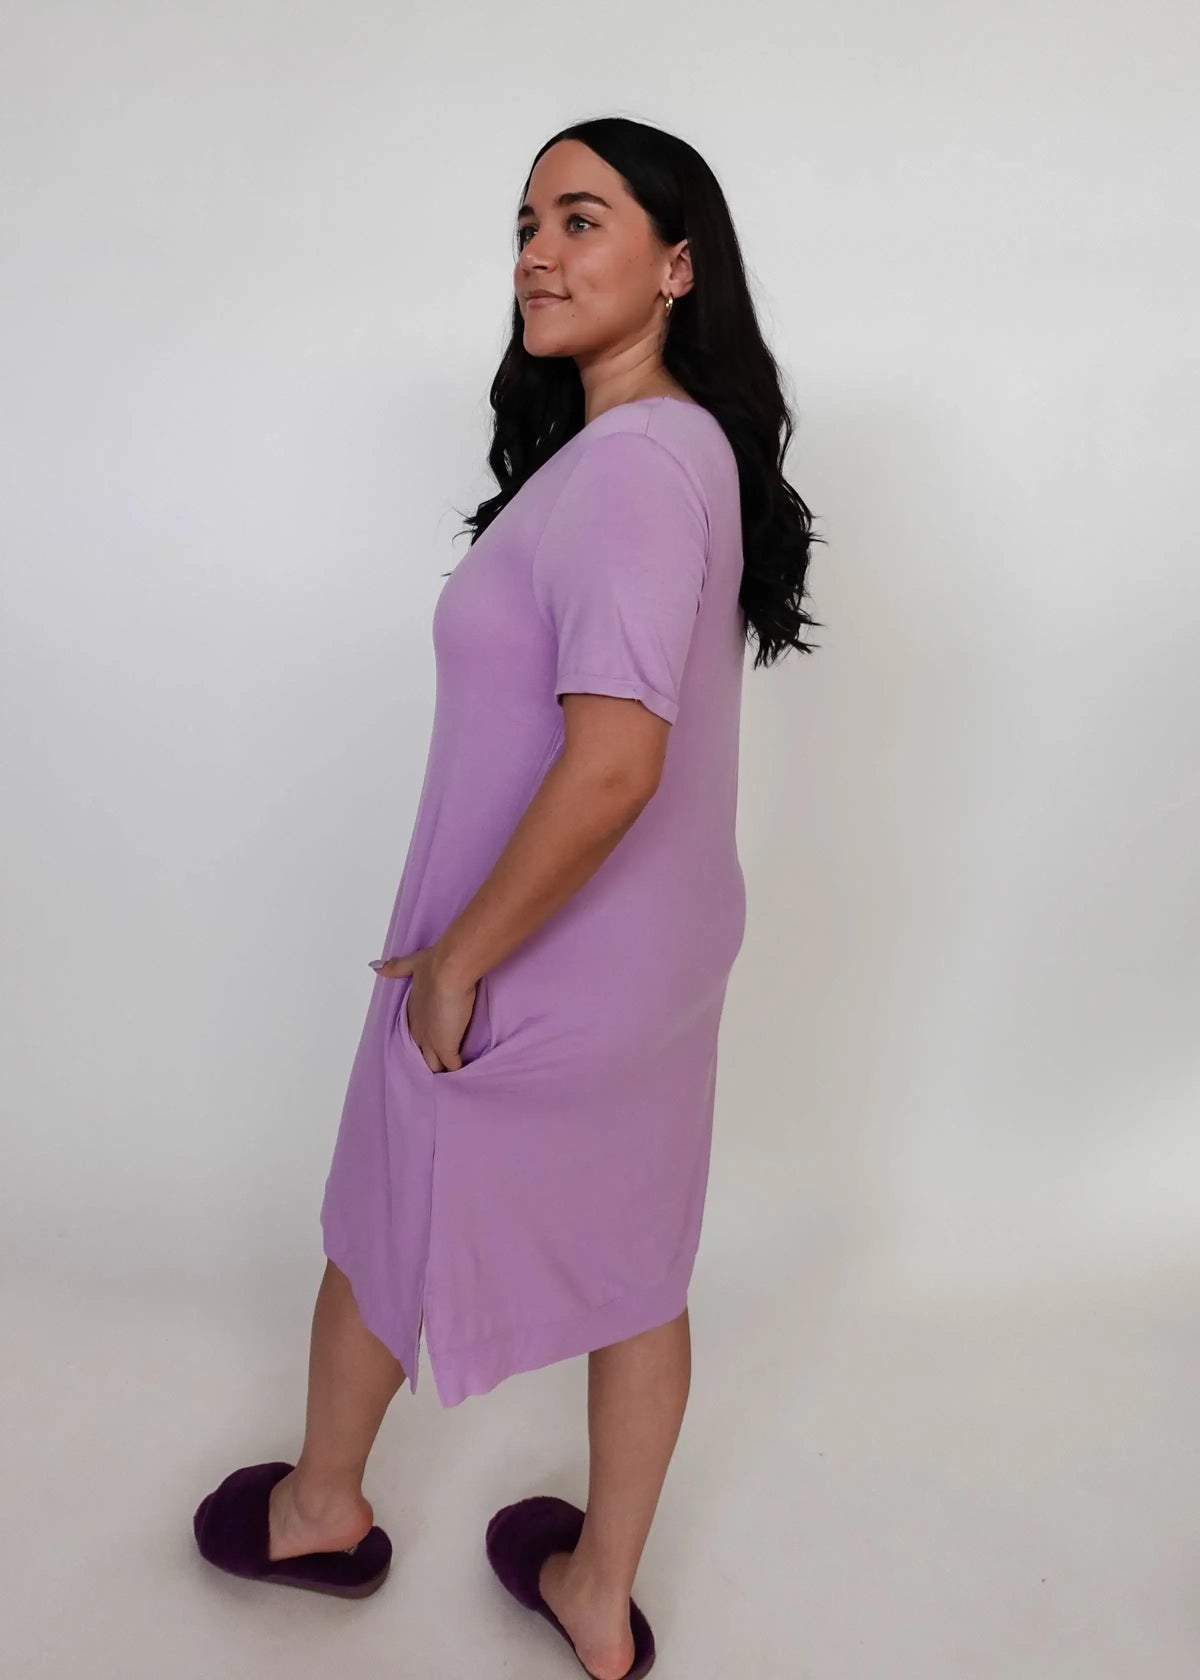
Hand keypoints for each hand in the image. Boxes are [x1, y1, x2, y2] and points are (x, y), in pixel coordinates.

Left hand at [371, 945, 479, 1073]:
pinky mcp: (447, 1047)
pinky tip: (466, 1074)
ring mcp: (431, 1041)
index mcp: (412, 1012)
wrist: (450, 971)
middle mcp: (418, 1030)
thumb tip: (376, 966)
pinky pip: (452, 1067)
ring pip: (433, 1065)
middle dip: (431, 1058)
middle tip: (442, 1064)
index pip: (416, 1033)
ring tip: (452, 1075)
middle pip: (421, 1054)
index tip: (433, 1041)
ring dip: (442, 1068)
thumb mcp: (413, 963)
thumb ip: (396, 967)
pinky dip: (457, 1071)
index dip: (425, 1038)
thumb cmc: (434, 966)